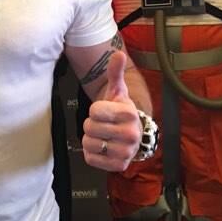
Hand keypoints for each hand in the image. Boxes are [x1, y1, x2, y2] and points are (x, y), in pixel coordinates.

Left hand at [82, 51, 141, 171]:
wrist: (133, 134)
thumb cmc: (120, 111)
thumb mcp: (117, 91)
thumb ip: (115, 73)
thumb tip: (117, 53)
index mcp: (129, 113)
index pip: (94, 110)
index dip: (95, 110)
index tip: (105, 111)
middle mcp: (131, 134)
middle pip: (89, 127)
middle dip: (91, 125)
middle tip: (103, 124)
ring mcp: (126, 152)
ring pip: (88, 143)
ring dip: (91, 139)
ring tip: (103, 136)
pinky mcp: (119, 166)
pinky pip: (90, 158)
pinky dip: (92, 154)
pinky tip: (103, 148)